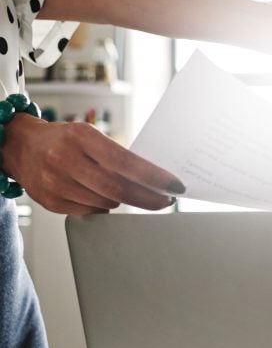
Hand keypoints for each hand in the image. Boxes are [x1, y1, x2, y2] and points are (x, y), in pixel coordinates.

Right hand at [2, 115, 182, 214]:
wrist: (20, 147)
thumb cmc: (63, 140)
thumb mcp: (89, 135)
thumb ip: (117, 155)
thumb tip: (155, 179)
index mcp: (81, 137)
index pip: (126, 162)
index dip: (154, 177)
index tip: (175, 186)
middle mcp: (65, 159)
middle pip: (118, 188)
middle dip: (148, 198)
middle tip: (165, 200)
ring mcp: (55, 182)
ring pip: (106, 202)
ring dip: (124, 201)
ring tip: (128, 193)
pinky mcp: (50, 201)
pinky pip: (90, 211)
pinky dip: (103, 206)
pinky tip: (101, 196)